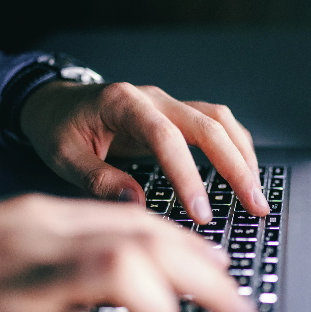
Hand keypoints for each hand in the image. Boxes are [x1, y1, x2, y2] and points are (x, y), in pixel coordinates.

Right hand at [0, 195, 255, 311]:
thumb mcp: (11, 242)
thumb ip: (68, 249)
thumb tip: (134, 269)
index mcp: (46, 219)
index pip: (140, 221)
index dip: (193, 247)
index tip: (222, 271)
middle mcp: (41, 239)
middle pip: (146, 241)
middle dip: (205, 278)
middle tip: (238, 311)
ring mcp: (18, 278)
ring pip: (117, 269)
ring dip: (160, 308)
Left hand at [19, 81, 269, 223]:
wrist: (53, 101)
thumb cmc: (56, 127)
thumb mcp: (64, 157)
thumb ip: (99, 180)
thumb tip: (138, 206)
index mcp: (123, 104)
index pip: (166, 138)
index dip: (188, 176)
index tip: (201, 213)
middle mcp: (153, 99)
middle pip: (209, 125)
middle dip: (236, 167)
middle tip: (254, 205)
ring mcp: (167, 104)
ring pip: (219, 121)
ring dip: (242, 156)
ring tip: (256, 194)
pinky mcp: (174, 115)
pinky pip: (214, 125)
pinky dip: (233, 148)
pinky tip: (242, 173)